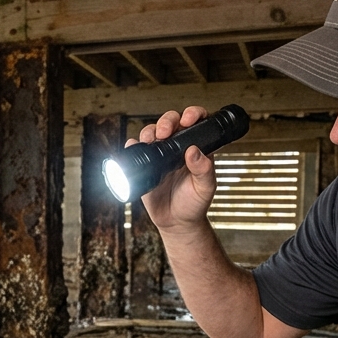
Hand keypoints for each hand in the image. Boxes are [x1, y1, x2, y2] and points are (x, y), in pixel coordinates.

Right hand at [128, 106, 216, 234]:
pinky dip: (132, 145)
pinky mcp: (146, 165)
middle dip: (166, 121)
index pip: (196, 122)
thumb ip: (203, 170)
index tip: (188, 119)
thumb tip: (194, 151)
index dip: (192, 114)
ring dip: (149, 131)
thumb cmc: (194, 205)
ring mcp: (161, 155)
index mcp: (196, 148)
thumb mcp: (205, 188)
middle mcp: (178, 148)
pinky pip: (136, 150)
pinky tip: (134, 147)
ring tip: (149, 140)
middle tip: (164, 133)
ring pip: (152, 132)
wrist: (176, 223)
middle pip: (171, 122)